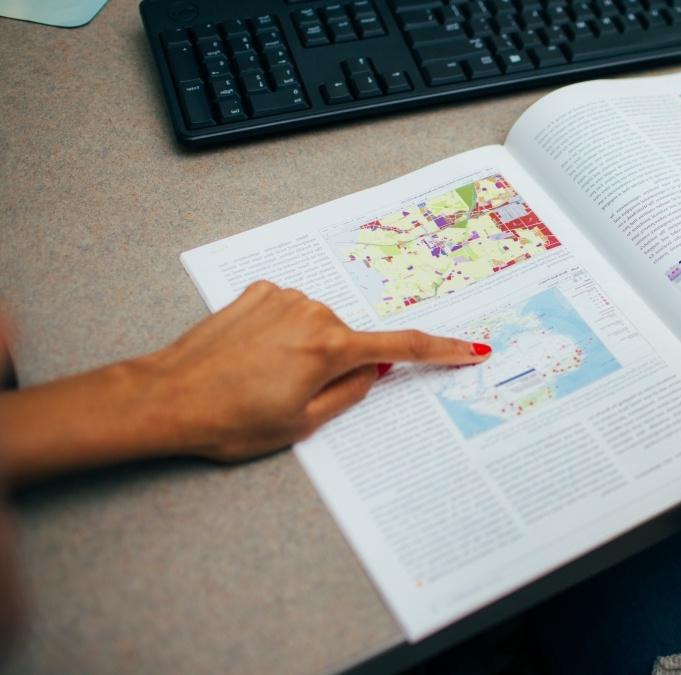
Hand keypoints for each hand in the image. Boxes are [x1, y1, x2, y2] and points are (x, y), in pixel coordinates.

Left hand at [142, 281, 490, 461]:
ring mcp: (283, 299)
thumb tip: (376, 372)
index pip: (401, 349)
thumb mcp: (302, 424)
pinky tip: (253, 356)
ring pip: (319, 326)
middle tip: (293, 398)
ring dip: (306, 350)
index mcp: (330, 348)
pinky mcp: (256, 293)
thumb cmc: (230, 420)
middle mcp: (312, 313)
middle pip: (350, 341)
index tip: (472, 349)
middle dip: (338, 366)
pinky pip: (290, 312)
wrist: (165, 398)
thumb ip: (350, 393)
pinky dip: (282, 332)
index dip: (442, 351)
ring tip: (263, 380)